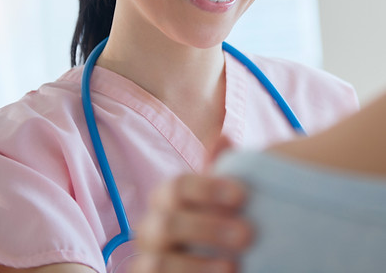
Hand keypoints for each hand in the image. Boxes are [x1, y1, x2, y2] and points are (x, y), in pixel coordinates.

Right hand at [128, 174, 252, 272]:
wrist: (221, 265)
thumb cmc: (223, 231)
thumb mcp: (224, 204)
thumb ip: (223, 175)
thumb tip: (224, 139)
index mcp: (168, 202)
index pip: (177, 187)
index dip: (206, 189)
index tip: (242, 195)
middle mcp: (153, 230)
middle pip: (166, 224)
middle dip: (206, 228)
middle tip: (247, 234)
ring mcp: (151, 261)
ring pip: (157, 263)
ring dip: (195, 265)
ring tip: (234, 267)